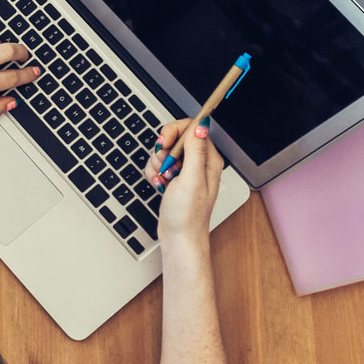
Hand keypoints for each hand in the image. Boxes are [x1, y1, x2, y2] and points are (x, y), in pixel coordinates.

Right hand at [147, 118, 224, 245]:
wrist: (178, 238)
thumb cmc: (188, 215)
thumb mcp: (191, 179)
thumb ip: (195, 150)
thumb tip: (202, 125)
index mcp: (209, 160)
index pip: (192, 128)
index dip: (174, 132)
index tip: (164, 144)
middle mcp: (199, 163)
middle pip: (175, 138)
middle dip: (163, 151)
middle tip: (165, 166)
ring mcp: (186, 170)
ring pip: (164, 151)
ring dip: (157, 164)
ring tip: (164, 180)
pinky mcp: (175, 177)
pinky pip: (159, 164)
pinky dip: (154, 173)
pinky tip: (160, 184)